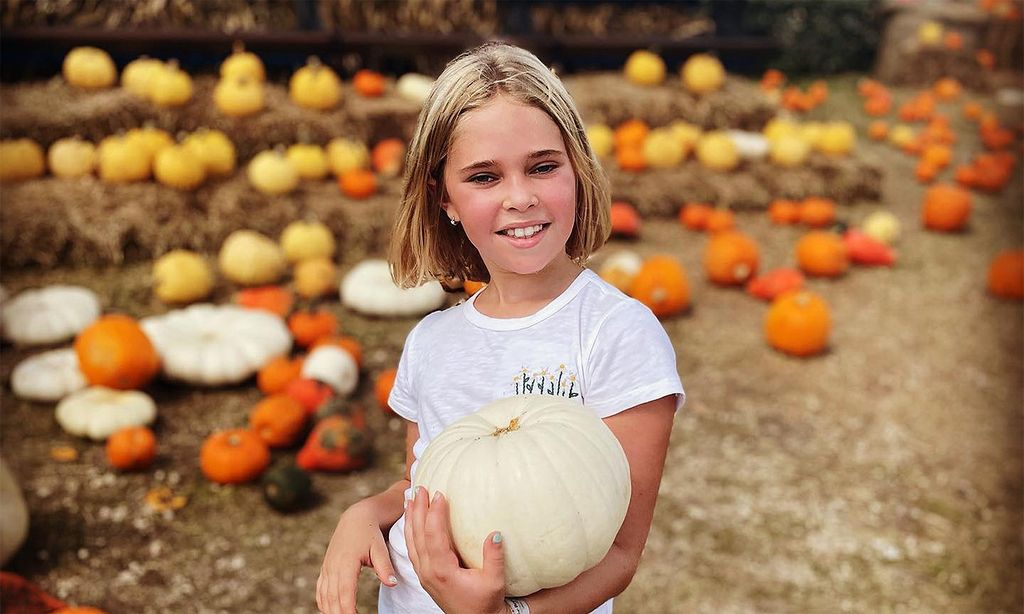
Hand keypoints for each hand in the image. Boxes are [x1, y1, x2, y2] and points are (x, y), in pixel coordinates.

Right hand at [316, 501, 397, 613]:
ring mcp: (327, 567)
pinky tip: (330, 611)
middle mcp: (333, 565)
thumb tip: (392, 584)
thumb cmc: (371, 534)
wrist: (356, 518)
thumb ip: (385, 566)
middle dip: (339, 613)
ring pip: (324, 595)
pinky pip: (320, 589)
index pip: (345, 591)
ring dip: (330, 610)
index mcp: (347, 561)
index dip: (347, 609)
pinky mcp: (326, 568)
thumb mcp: (380, 547)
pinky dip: (323, 602)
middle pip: (333, 597)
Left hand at [405, 486, 507, 613]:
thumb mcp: (494, 582)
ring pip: (411, 541)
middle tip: (419, 487)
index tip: (439, 493)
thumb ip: (494, 558)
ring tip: (410, 497)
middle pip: (417, 535)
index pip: (434, 536)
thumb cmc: (486, 602)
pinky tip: (413, 519)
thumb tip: (495, 533)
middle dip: (418, 509)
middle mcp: (428, 571)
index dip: (434, 514)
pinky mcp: (424, 574)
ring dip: (411, 518)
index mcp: (442, 571)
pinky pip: (413, 548)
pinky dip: (411, 530)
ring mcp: (423, 573)